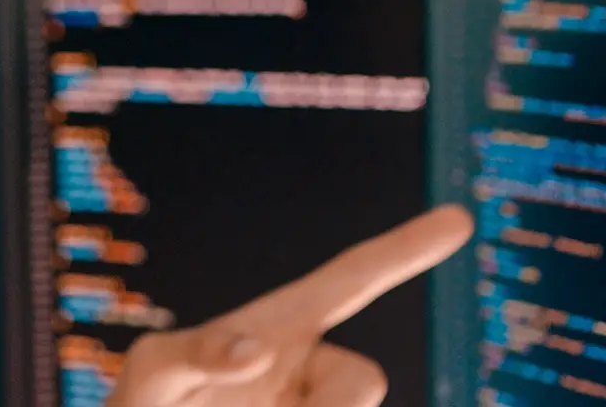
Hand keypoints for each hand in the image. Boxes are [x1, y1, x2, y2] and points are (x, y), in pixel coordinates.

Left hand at [107, 204, 472, 406]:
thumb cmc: (146, 403)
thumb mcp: (153, 373)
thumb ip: (194, 355)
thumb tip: (262, 348)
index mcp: (285, 324)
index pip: (354, 276)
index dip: (405, 248)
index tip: (459, 217)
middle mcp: (314, 365)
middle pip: (366, 381)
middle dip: (330, 403)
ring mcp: (319, 399)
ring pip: (353, 404)